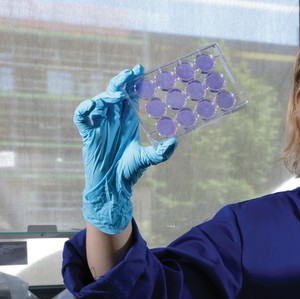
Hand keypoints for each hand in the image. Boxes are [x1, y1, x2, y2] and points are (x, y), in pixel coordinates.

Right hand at [74, 65, 176, 234]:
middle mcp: (114, 120)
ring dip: (107, 95)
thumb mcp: (148, 159)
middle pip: (115, 93)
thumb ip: (161, 152)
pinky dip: (84, 109)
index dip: (134, 83)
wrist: (113, 185)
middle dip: (121, 81)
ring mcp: (101, 125)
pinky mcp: (89, 134)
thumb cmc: (130, 171)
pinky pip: (82, 117)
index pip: (131, 96)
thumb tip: (174, 141)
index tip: (140, 70)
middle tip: (130, 73)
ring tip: (116, 95)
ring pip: (99, 101)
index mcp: (129, 121)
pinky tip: (92, 105)